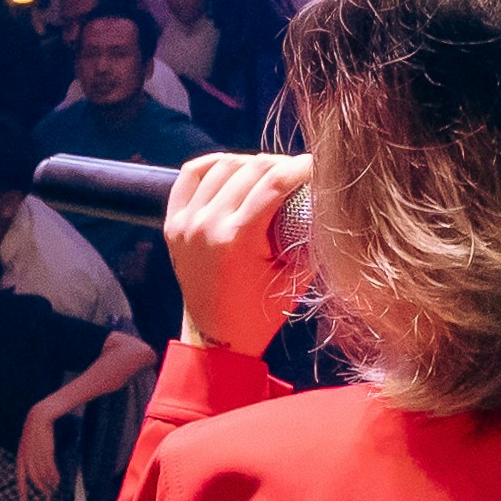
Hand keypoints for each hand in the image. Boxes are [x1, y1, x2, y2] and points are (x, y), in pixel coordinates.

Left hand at [13, 431, 59, 500]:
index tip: (24, 500)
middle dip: (41, 488)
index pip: (20, 476)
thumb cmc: (35, 430)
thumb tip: (33, 468)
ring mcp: (36, 454)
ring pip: (43, 473)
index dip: (22, 489)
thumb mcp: (28, 444)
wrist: (39, 417)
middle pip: (33, 478)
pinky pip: (50, 467)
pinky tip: (57, 479)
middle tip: (47, 495)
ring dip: (50, 482)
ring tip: (54, 487)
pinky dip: (54, 475)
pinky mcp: (46, 451)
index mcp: (21, 456)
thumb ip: (28, 455)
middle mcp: (27, 457)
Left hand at [161, 149, 317, 360]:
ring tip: (269, 173)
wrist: (217, 337)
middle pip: (249, 169)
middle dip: (279, 164)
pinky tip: (233, 167)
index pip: (274, 183)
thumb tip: (326, 195)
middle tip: (297, 172)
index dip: (301, 167)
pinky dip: (213, 165)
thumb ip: (310, 235)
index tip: (317, 164)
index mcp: (237, 240)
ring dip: (250, 163)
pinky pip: (190, 175)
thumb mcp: (295, 276)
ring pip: (221, 166)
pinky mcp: (173, 223)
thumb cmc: (261, 312)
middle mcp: (206, 226)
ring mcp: (186, 223)